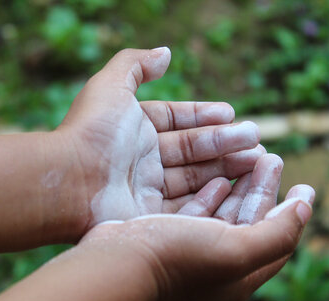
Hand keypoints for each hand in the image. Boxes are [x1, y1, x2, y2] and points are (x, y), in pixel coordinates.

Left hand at [49, 48, 262, 235]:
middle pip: (190, 150)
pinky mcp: (150, 218)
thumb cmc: (91, 133)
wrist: (70, 184)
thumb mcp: (110, 87)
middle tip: (256, 139)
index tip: (231, 113)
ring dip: (226, 166)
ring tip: (258, 157)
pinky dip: (212, 195)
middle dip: (224, 143)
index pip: (174, 121)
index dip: (202, 116)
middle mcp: (141, 161)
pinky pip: (187, 206)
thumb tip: (166, 53)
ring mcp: (146, 191)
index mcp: (133, 130)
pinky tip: (235, 183)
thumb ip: (135, 64)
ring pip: (194, 178)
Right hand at [74, 179, 314, 300]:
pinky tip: (217, 178)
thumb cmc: (177, 256)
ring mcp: (190, 255)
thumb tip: (306, 208)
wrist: (114, 265)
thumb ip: (278, 232)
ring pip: (224, 216)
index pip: (278, 243)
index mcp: (238, 279)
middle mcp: (216, 270)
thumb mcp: (237, 249)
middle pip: (250, 224)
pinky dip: (210, 195)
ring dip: (239, 187)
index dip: (293, 213)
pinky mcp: (166, 240)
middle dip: (263, 190)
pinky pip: (197, 216)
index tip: (304, 185)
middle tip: (273, 157)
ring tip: (251, 158)